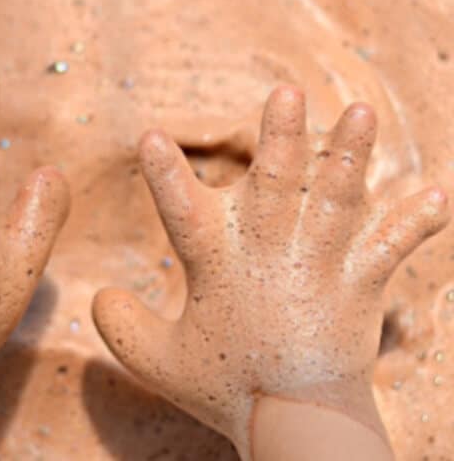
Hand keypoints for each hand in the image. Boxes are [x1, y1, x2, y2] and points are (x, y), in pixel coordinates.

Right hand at [93, 86, 447, 455]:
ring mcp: (319, 267)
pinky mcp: (359, 286)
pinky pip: (390, 247)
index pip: (181, 210)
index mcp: (216, 265)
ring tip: (362, 112)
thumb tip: (98, 297)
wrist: (297, 424)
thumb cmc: (225, 387)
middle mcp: (269, 255)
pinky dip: (414, 221)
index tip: (151, 136)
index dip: (166, 174)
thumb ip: (121, 327)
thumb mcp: (158, 361)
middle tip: (287, 93)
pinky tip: (438, 194)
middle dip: (280, 138)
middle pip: (275, 186)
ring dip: (350, 156)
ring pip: (337, 201)